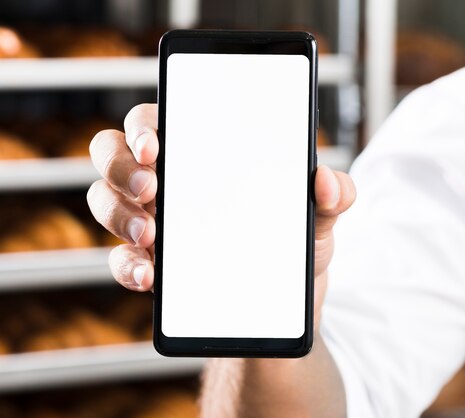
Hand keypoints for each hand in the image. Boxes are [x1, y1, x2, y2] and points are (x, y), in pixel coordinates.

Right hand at [87, 103, 355, 330]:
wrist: (286, 307)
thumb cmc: (294, 246)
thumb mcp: (319, 218)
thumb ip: (334, 195)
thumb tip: (325, 181)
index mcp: (203, 156)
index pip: (157, 121)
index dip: (144, 125)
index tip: (156, 144)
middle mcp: (168, 182)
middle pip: (113, 153)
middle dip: (120, 166)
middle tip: (152, 187)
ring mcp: (153, 223)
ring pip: (105, 201)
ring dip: (118, 215)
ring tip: (151, 236)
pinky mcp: (150, 266)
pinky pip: (119, 260)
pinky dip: (126, 267)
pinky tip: (150, 276)